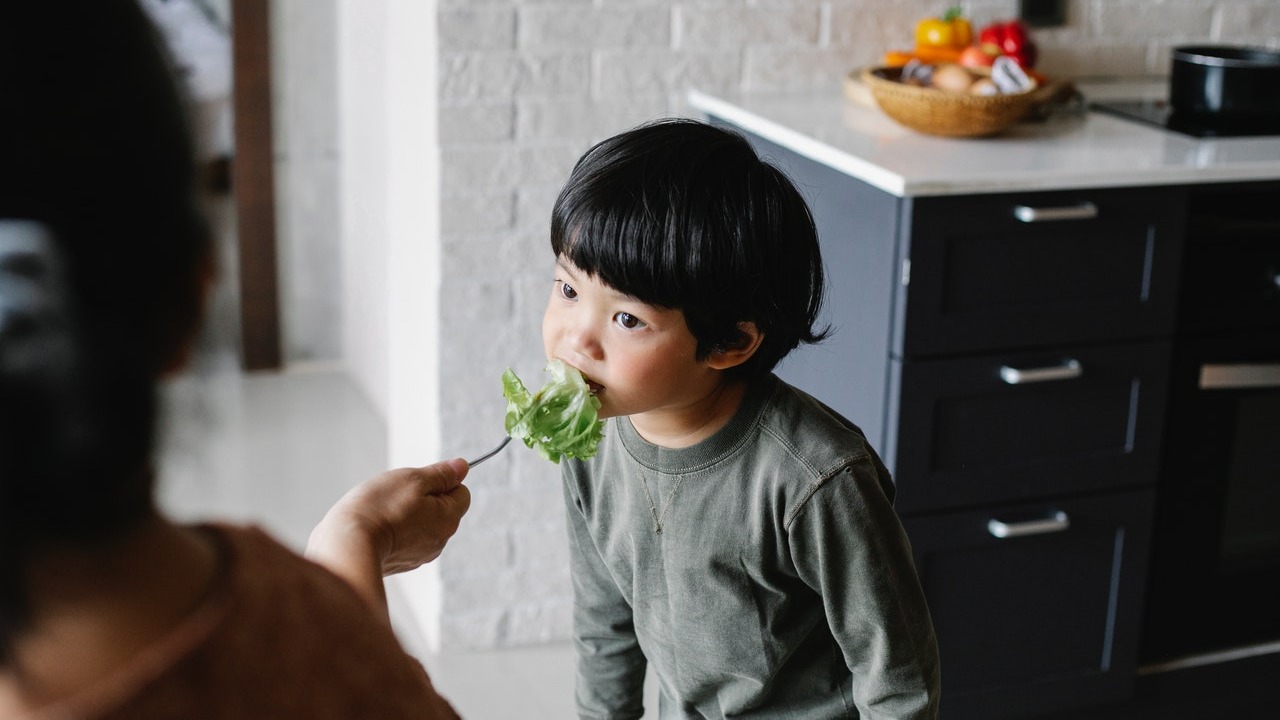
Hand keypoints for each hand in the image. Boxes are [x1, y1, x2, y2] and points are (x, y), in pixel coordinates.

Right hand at [306, 459, 471, 616]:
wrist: (346, 545)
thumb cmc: (379, 508)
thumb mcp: (414, 479)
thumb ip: (441, 474)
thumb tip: (462, 466)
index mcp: (449, 520)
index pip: (461, 492)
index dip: (441, 481)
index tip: (417, 482)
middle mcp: (439, 541)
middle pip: (441, 508)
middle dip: (423, 497)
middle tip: (398, 495)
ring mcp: (419, 555)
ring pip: (420, 522)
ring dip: (407, 512)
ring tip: (383, 510)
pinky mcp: (399, 562)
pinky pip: (403, 537)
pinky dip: (393, 529)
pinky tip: (376, 525)